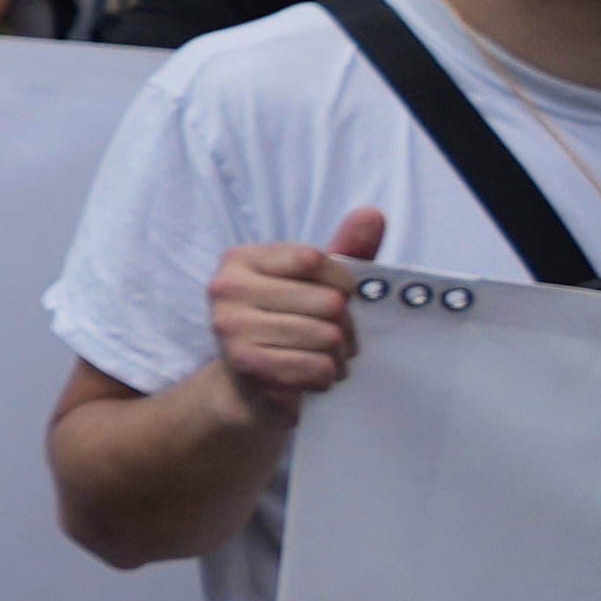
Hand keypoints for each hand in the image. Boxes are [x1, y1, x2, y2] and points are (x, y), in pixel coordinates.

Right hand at [207, 209, 380, 409]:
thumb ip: (343, 248)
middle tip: (335, 338)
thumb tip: (373, 213)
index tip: (340, 298)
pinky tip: (313, 375)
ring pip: (327, 337)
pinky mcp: (246, 364)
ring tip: (325, 357)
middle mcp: (227, 287)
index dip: (343, 283)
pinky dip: (327, 376)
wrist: (245, 387)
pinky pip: (318, 367)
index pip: (314, 259)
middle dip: (345, 327)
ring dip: (339, 355)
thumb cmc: (284, 325)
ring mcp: (232, 326)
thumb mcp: (309, 283)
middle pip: (328, 302)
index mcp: (239, 259)